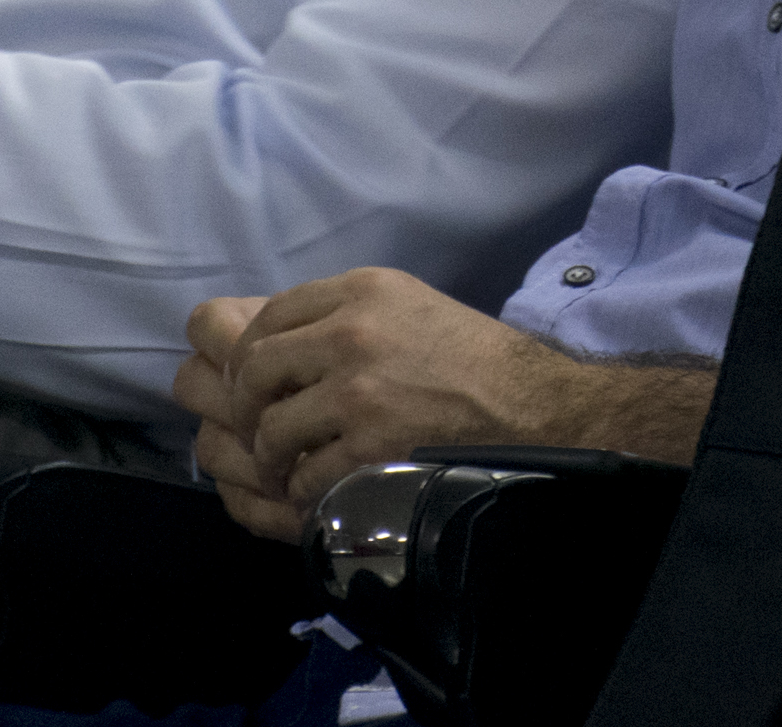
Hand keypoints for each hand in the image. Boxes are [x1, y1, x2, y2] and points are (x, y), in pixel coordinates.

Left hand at [175, 269, 630, 541]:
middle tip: (258, 430)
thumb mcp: (410, 307)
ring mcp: (357, 391)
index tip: (254, 383)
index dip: (249, 354)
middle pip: (254, 367)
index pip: (269, 315)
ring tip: (286, 468)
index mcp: (360, 290)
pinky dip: (304, 490)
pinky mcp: (369, 445)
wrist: (535, 408)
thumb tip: (279, 342)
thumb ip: (346, 315)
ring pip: (270, 427)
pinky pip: (305, 474)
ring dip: (270, 456)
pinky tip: (320, 491)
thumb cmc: (475, 362)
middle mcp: (349, 332)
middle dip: (246, 406)